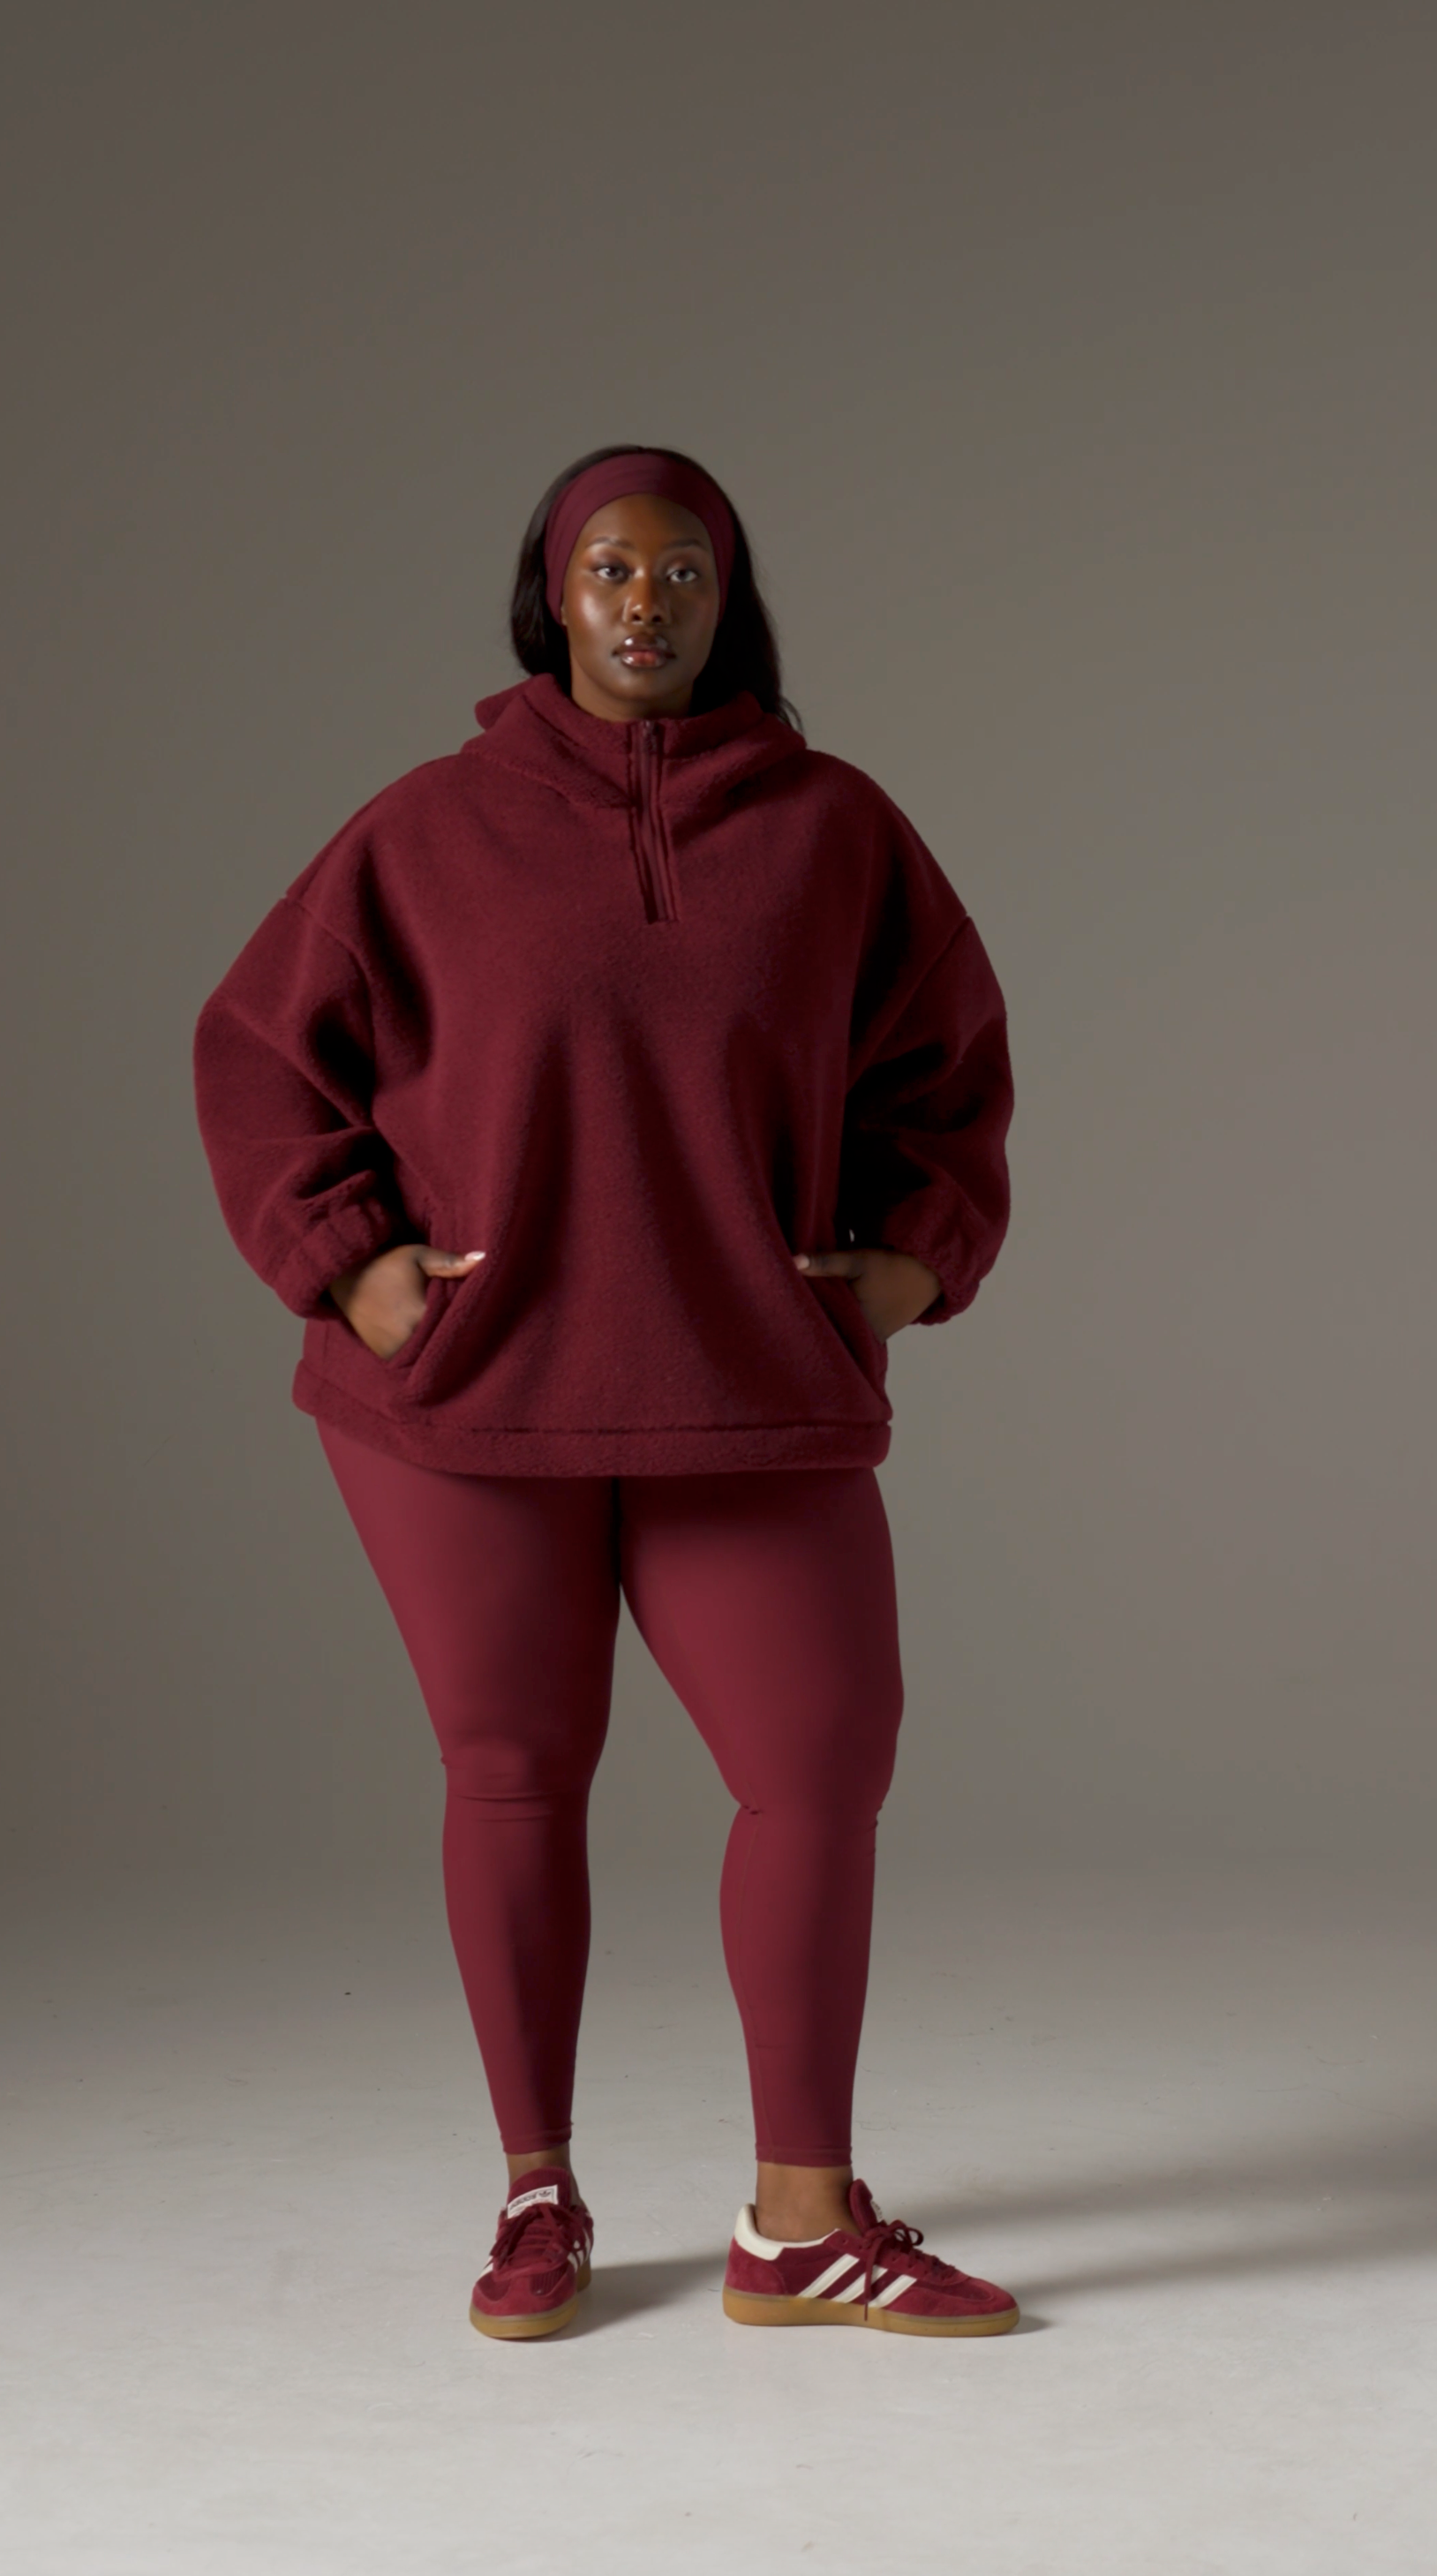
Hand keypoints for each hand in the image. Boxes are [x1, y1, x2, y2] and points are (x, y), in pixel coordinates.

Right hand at [327, 1243, 484, 1359]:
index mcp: (420, 1315)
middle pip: (445, 1344)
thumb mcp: (418, 1256)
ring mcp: (396, 1351)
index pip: (457, 1326)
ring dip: (440, 1348)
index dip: (471, 1322)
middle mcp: (408, 1339)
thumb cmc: (386, 1264)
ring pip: (429, 1356)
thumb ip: (450, 1262)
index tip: (483, 1317)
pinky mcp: (387, 1357)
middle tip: (472, 1331)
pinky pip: (414, 1360)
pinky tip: (434, 1343)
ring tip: (454, 1338)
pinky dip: (424, 1353)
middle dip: (457, 1337)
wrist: (345, 1278)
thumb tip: (484, 1258)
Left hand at [792, 1245, 940, 1339]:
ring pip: (842, 1331)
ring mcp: (873, 1338)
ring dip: (829, 1319)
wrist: (929, 1271)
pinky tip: (829, 1309)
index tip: (785, 1306)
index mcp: (857, 1326)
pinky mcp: (879, 1333)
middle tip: (790, 1306)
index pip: (820, 1325)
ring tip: (804, 1307)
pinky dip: (843, 1320)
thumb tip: (792, 1261)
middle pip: (831, 1331)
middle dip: (814, 1318)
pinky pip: (854, 1330)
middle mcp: (865, 1339)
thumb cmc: (892, 1266)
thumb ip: (825, 1263)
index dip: (802, 1315)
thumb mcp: (858, 1261)